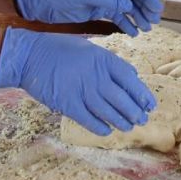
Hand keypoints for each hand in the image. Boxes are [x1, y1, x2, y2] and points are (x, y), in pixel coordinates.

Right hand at [0, 28, 157, 135]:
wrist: (30, 56)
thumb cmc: (60, 50)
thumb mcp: (89, 48)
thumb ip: (110, 62)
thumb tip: (132, 75)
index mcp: (102, 59)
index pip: (129, 79)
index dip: (142, 94)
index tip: (150, 105)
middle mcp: (95, 75)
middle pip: (121, 99)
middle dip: (134, 112)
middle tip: (142, 120)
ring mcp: (81, 90)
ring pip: (107, 111)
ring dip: (121, 121)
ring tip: (129, 127)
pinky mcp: (67, 104)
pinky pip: (88, 120)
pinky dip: (100, 127)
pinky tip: (107, 131)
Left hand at [15, 0, 163, 35]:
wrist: (41, 2)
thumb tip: (128, 4)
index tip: (156, 10)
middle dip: (145, 9)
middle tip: (154, 23)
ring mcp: (102, 0)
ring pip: (127, 8)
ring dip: (137, 18)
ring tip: (145, 30)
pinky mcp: (96, 11)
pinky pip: (116, 18)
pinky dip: (126, 25)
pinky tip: (132, 33)